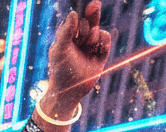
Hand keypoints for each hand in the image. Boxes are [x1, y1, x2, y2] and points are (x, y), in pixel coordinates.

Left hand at [41, 0, 111, 124]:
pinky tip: (97, 48)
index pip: (76, 16)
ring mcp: (90, 45)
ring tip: (87, 46)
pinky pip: (106, 39)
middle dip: (90, 20)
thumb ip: (65, 31)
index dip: (83, 10)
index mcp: (67, 34)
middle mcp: (79, 37)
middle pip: (89, 19)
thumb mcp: (59, 49)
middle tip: (89, 19)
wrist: (69, 90)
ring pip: (97, 30)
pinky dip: (103, 41)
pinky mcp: (100, 53)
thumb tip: (73, 13)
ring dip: (93, 36)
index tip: (91, 3)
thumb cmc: (59, 69)